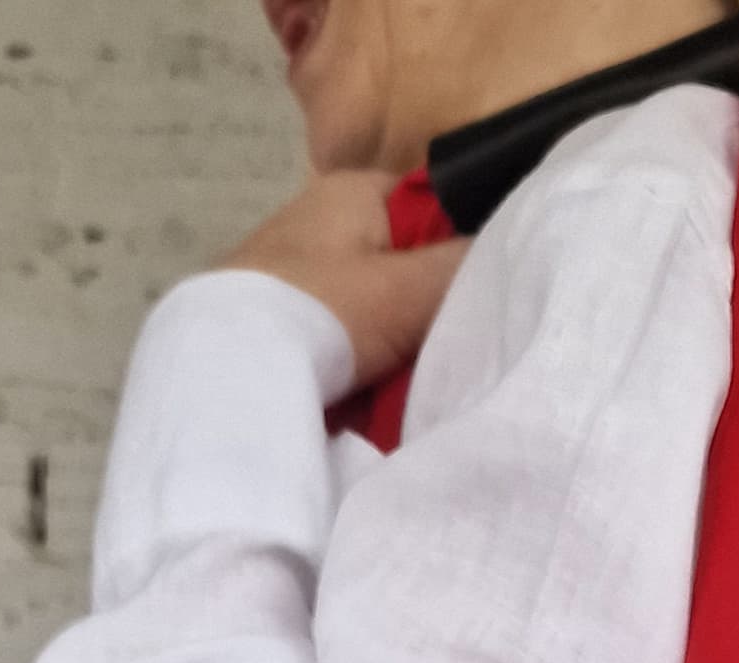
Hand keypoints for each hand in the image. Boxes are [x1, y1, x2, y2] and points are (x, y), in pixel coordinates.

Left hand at [213, 171, 468, 390]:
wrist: (223, 377)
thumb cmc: (320, 314)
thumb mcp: (407, 289)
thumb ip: (464, 266)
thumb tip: (514, 251)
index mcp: (353, 190)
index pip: (432, 205)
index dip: (463, 248)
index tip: (481, 297)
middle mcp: (323, 222)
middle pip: (404, 265)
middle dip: (427, 309)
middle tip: (450, 349)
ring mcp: (298, 275)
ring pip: (375, 310)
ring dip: (395, 347)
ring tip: (412, 382)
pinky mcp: (279, 325)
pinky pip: (340, 342)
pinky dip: (358, 367)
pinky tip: (370, 396)